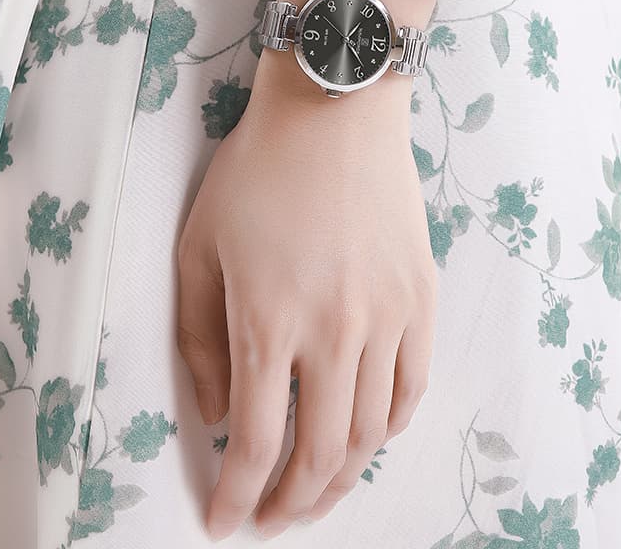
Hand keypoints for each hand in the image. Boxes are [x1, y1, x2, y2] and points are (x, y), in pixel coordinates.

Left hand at [176, 46, 437, 539]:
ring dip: (343, 477)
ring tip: (317, 491)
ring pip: (373, 431)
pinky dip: (388, 428)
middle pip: (323, 453)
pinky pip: (413, 387)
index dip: (238, 496)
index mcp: (269, 319)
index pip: (256, 441)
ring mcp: (389, 316)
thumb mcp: (198, 249)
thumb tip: (217, 414)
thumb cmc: (256, 172)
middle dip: (293, 503)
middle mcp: (336, 330)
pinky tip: (365, 436)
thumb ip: (201, 341)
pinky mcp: (422, 299)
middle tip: (273, 519)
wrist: (335, 112)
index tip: (224, 523)